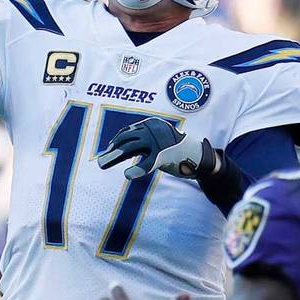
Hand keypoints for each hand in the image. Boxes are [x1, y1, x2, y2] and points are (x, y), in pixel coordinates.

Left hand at [98, 117, 215, 179]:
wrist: (199, 156)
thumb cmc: (174, 150)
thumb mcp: (156, 142)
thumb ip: (140, 143)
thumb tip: (116, 151)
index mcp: (151, 124)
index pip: (128, 131)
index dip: (116, 142)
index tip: (108, 151)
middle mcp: (153, 130)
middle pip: (126, 140)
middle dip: (112, 150)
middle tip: (100, 162)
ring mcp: (158, 142)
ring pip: (131, 148)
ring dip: (114, 156)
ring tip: (102, 164)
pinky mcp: (164, 155)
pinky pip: (147, 163)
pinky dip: (137, 169)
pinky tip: (128, 175)